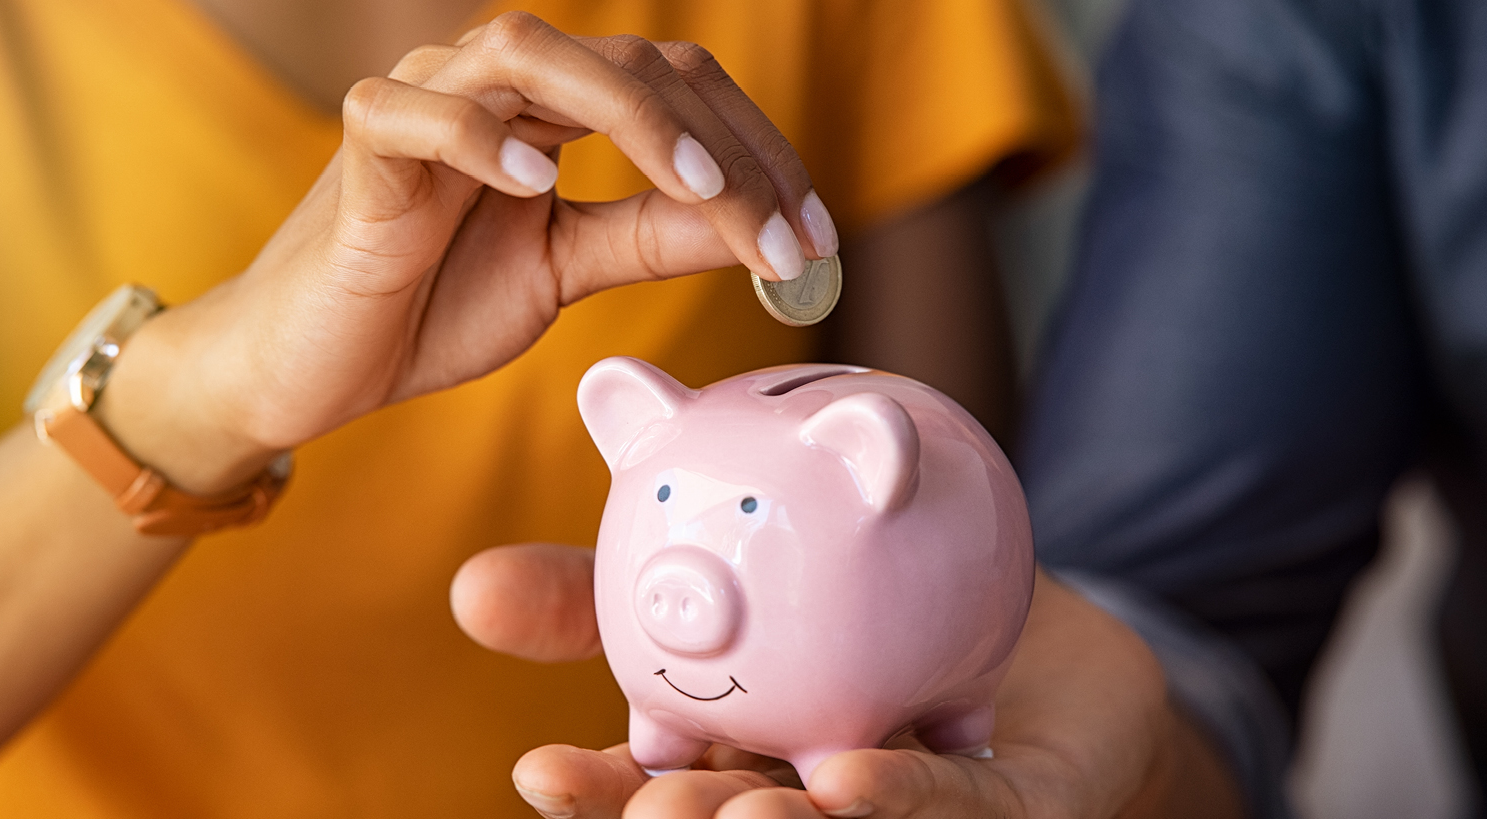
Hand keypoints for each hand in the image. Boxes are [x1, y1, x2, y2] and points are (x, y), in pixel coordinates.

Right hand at [97, 13, 839, 492]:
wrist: (316, 363)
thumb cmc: (433, 304)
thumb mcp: (566, 271)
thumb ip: (650, 239)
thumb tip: (753, 228)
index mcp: (554, 109)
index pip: (679, 90)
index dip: (757, 154)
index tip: (817, 241)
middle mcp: (497, 84)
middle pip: (632, 64)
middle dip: (725, 148)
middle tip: (786, 237)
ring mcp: (425, 102)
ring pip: (531, 54)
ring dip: (633, 118)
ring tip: (701, 193)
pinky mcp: (362, 149)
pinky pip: (414, 113)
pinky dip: (476, 137)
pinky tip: (535, 185)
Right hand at [452, 550, 1246, 818]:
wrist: (1019, 604)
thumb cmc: (862, 599)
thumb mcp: (728, 571)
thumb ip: (610, 585)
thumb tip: (467, 587)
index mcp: (739, 755)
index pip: (656, 786)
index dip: (597, 796)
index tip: (537, 772)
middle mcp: (812, 795)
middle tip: (651, 806)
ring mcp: (910, 807)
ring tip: (728, 814)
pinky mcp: (1004, 805)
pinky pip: (954, 805)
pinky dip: (903, 800)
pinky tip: (848, 782)